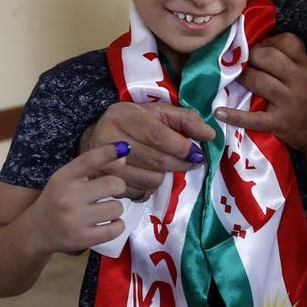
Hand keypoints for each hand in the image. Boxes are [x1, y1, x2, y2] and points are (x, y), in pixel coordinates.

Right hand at [25, 143, 132, 253]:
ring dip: (115, 209)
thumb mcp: (68, 180)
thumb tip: (123, 158)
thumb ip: (95, 168)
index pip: (89, 160)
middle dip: (117, 187)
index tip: (124, 147)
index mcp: (63, 177)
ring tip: (104, 211)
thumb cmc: (57, 200)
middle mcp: (68, 197)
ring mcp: (75, 219)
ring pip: (117, 208)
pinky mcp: (82, 239)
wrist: (35, 231)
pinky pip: (116, 229)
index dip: (109, 152)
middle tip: (109, 193)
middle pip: (113, 184)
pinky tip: (108, 224)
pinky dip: (117, 225)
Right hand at [81, 103, 214, 195]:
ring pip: (150, 180)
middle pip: (157, 161)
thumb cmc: (134, 123)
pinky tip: (147, 174)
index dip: (183, 148)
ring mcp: (105, 165)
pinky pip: (139, 192)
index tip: (198, 154)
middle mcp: (111, 141)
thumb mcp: (159, 113)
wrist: (96, 136)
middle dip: (179, 164)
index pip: (159, 137)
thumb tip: (210, 134)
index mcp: (125, 117)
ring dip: (165, 176)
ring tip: (162, 166)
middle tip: (189, 162)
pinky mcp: (104, 184)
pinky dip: (150, 187)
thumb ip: (186, 120)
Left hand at [215, 33, 306, 158]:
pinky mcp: (280, 122)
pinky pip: (253, 118)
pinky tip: (220, 112)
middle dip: (251, 57)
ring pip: (257, 80)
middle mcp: (300, 79)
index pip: (286, 41)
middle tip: (244, 62)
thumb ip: (297, 60)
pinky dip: (234, 115)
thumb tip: (264, 46)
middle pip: (267, 56)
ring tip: (235, 79)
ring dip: (241, 77)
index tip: (259, 49)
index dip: (267, 41)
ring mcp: (289, 101)